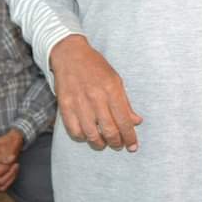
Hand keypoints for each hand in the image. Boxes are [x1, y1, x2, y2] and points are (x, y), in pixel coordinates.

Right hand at [51, 35, 141, 151]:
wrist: (70, 55)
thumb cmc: (95, 67)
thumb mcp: (115, 80)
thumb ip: (125, 102)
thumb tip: (136, 121)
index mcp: (111, 89)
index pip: (124, 120)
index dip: (130, 137)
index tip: (133, 146)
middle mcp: (96, 97)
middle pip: (109, 131)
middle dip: (117, 143)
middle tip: (119, 145)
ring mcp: (79, 102)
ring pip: (91, 134)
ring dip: (100, 144)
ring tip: (104, 143)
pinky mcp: (65, 106)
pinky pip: (74, 131)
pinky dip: (83, 138)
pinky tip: (88, 135)